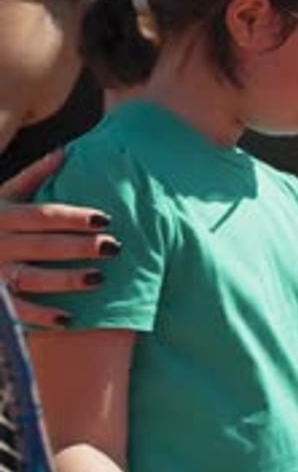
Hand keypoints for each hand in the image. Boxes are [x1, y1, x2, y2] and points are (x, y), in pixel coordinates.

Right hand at [0, 150, 119, 326]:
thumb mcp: (0, 195)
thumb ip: (31, 176)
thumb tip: (63, 152)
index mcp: (2, 214)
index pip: (44, 215)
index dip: (75, 217)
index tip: (105, 219)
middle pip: (44, 245)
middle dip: (80, 247)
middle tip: (114, 247)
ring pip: (32, 277)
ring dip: (65, 279)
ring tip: (98, 278)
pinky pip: (15, 311)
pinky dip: (40, 316)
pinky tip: (68, 318)